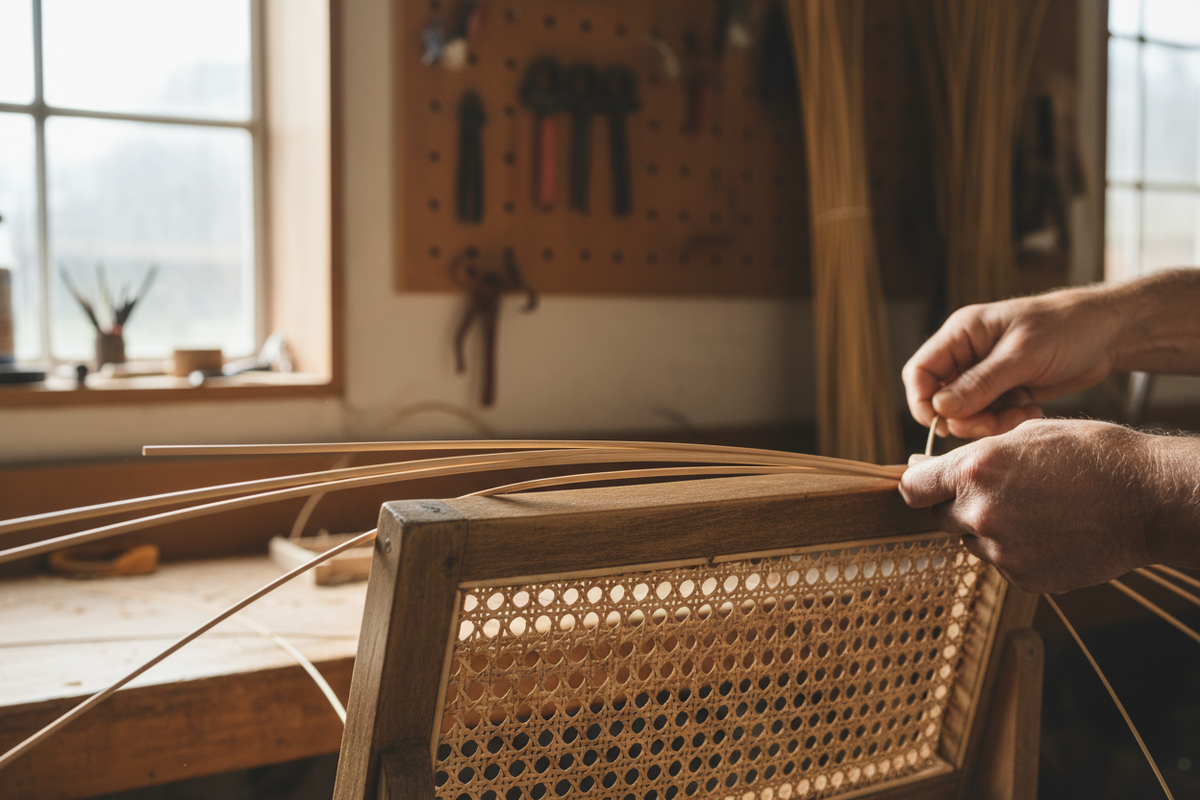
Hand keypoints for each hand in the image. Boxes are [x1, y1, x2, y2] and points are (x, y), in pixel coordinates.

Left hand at [899, 419, 1167, 593]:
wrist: (1147, 499)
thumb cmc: (1090, 456)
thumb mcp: (1024, 436)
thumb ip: (969, 455)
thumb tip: (921, 466)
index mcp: (973, 472)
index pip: (912, 488)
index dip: (918, 485)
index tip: (925, 484)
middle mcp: (980, 514)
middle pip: (938, 517)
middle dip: (956, 505)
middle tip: (996, 491)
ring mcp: (1002, 551)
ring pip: (971, 541)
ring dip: (987, 528)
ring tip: (1033, 509)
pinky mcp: (1024, 578)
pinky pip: (1001, 563)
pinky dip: (1015, 550)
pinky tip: (1049, 531)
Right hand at [902, 288, 1120, 438]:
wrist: (1109, 332)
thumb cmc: (1065, 329)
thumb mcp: (1022, 356)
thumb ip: (980, 383)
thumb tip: (940, 409)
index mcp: (961, 334)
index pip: (919, 372)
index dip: (922, 402)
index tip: (943, 425)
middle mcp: (967, 355)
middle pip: (940, 398)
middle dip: (965, 417)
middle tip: (995, 422)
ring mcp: (986, 374)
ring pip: (966, 413)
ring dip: (990, 422)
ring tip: (1023, 414)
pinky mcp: (1005, 391)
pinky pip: (991, 417)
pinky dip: (1008, 422)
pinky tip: (1033, 411)